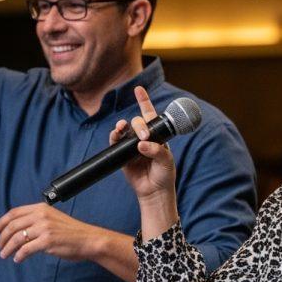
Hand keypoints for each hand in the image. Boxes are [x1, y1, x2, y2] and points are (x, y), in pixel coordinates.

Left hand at [0, 203, 107, 262]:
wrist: (88, 239)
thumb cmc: (72, 232)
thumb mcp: (54, 219)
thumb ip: (38, 220)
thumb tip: (19, 230)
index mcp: (41, 208)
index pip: (15, 212)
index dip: (2, 221)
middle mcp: (41, 216)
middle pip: (12, 225)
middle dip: (2, 237)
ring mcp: (44, 228)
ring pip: (17, 238)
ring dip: (7, 248)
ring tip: (5, 255)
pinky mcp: (47, 241)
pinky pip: (26, 249)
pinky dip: (19, 255)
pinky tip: (18, 259)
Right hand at [109, 85, 176, 201]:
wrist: (154, 191)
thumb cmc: (164, 174)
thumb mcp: (166, 161)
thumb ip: (157, 151)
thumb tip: (142, 144)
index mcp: (157, 135)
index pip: (150, 115)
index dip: (144, 101)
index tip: (138, 89)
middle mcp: (144, 137)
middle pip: (138, 122)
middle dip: (139, 125)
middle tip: (143, 137)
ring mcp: (132, 145)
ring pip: (125, 129)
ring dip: (123, 126)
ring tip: (122, 128)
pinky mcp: (122, 154)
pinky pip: (115, 142)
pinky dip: (114, 136)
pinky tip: (116, 134)